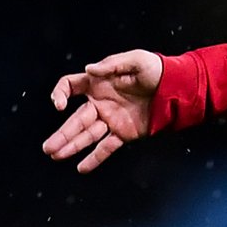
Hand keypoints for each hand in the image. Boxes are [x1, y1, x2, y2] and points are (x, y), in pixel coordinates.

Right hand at [42, 50, 161, 172]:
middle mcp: (101, 103)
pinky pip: (107, 146)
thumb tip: (89, 69)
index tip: (60, 105)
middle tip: (48, 147)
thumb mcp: (136, 59)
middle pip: (76, 119)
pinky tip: (82, 167)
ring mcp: (111, 119)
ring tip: (56, 155)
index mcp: (99, 83)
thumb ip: (112, 64)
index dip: (60, 93)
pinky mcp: (124, 132)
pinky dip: (95, 157)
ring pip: (88, 135)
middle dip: (62, 133)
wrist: (177, 87)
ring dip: (72, 145)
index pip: (71, 86)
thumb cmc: (156, 69)